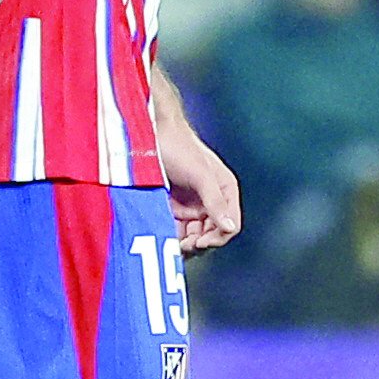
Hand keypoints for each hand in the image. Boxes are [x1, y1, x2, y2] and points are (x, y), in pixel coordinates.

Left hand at [158, 118, 240, 253]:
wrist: (148, 133)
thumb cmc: (178, 146)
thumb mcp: (200, 174)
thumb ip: (215, 201)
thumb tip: (229, 227)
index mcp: (225, 190)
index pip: (230, 225)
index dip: (218, 237)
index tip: (200, 242)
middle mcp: (211, 199)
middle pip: (212, 234)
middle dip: (200, 243)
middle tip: (184, 245)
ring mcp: (192, 204)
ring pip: (194, 234)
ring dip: (185, 242)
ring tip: (172, 243)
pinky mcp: (174, 206)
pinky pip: (178, 229)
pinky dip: (173, 236)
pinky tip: (164, 237)